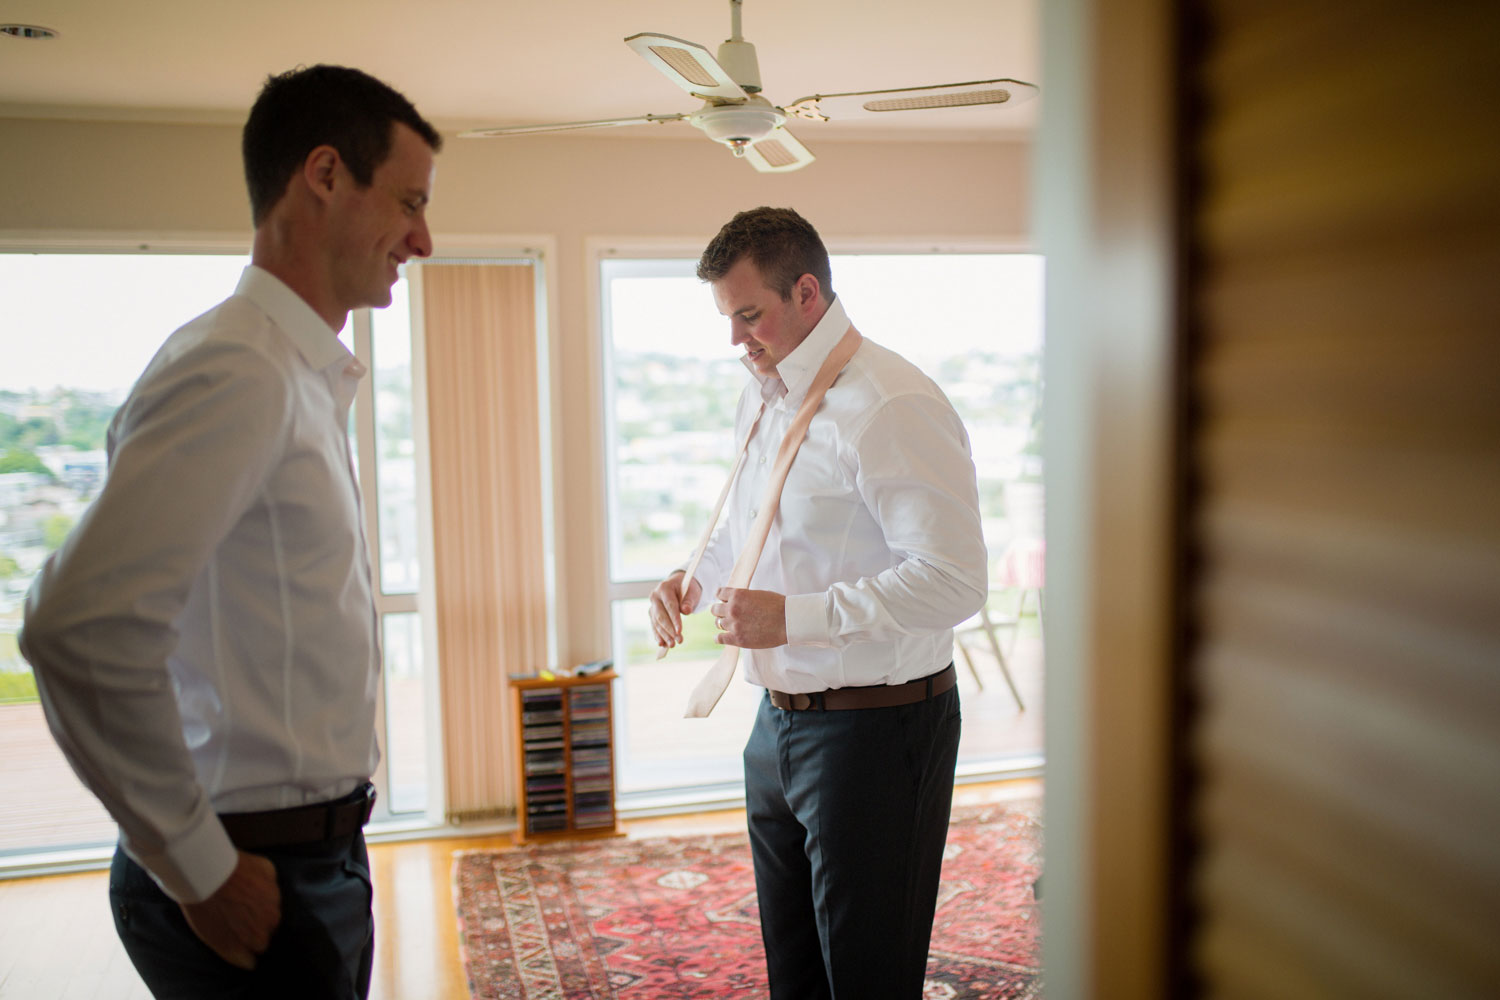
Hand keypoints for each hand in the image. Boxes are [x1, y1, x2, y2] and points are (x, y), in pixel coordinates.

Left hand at [179, 850, 280, 969]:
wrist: (206, 872)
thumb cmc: (208, 908)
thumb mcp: (216, 940)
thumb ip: (237, 955)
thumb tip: (251, 964)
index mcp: (261, 935)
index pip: (260, 944)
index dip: (246, 938)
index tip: (234, 931)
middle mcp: (274, 916)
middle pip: (267, 923)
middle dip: (255, 919)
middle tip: (234, 913)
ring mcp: (274, 892)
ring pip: (269, 901)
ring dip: (258, 901)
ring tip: (236, 896)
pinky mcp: (270, 871)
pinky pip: (267, 880)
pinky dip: (258, 881)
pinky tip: (241, 879)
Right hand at [649, 571, 701, 653]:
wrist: (679, 585)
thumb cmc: (687, 588)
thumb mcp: (692, 592)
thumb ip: (689, 601)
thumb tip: (686, 610)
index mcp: (664, 588)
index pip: (670, 605)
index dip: (674, 619)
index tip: (680, 631)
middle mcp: (655, 597)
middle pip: (661, 616)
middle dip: (669, 630)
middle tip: (678, 641)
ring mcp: (652, 606)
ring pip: (657, 623)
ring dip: (664, 635)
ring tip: (672, 645)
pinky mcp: (652, 614)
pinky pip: (655, 626)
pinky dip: (659, 636)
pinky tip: (663, 644)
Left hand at [711, 587, 786, 648]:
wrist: (788, 621)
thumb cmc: (777, 606)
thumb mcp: (758, 594)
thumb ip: (743, 597)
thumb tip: (736, 600)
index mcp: (737, 595)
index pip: (719, 593)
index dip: (723, 598)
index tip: (726, 601)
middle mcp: (732, 609)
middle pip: (715, 609)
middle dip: (721, 611)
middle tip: (728, 614)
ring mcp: (734, 625)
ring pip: (718, 623)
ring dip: (724, 624)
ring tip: (732, 625)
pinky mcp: (737, 639)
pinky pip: (719, 639)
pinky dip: (719, 638)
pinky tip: (721, 638)